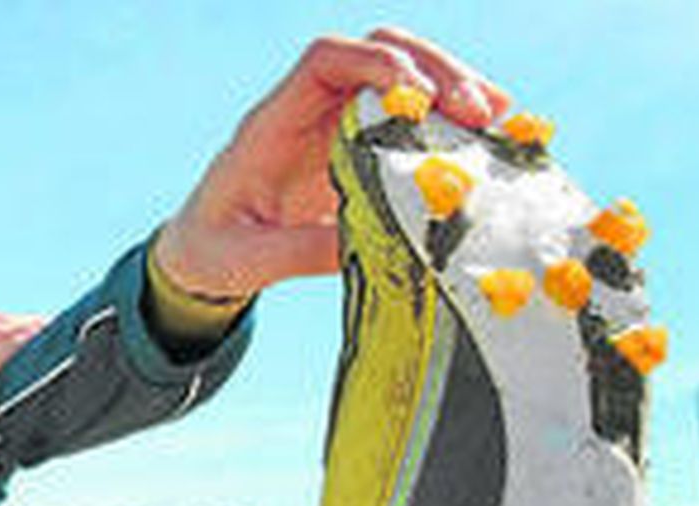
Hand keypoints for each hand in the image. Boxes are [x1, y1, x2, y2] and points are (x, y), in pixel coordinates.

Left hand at [153, 27, 510, 297]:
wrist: (201, 255)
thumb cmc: (214, 251)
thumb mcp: (243, 260)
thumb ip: (293, 252)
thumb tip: (359, 245)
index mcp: (272, 124)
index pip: (323, 61)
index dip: (374, 64)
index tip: (418, 98)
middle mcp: (310, 111)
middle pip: (377, 52)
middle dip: (432, 70)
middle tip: (477, 111)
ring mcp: (339, 126)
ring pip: (404, 76)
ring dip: (453, 87)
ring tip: (497, 119)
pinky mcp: (361, 150)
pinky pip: (412, 119)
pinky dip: (451, 122)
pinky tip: (490, 139)